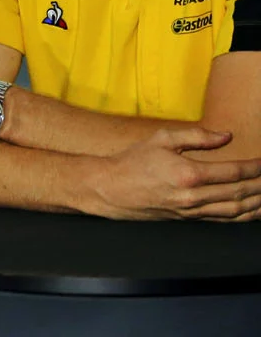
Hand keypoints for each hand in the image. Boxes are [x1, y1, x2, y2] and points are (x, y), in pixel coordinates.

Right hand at [84, 128, 260, 220]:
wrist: (110, 189)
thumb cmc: (132, 162)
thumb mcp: (162, 140)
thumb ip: (197, 137)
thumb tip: (226, 136)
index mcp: (188, 174)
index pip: (233, 172)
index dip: (254, 167)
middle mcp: (192, 196)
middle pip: (239, 193)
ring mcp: (191, 211)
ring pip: (235, 211)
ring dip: (257, 204)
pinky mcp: (188, 219)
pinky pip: (223, 220)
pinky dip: (243, 216)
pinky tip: (252, 210)